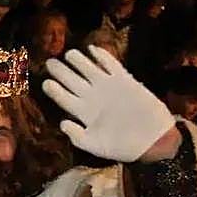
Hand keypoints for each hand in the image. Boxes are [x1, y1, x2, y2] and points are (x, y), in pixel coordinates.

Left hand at [43, 45, 176, 162]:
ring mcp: (107, 88)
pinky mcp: (125, 81)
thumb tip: (62, 123)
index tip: (45, 82)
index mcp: (82, 112)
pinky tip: (93, 49)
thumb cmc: (121, 147)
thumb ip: (77, 136)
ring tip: (69, 54)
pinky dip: (103, 57)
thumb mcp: (95, 146)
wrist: (152, 141)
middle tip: (49, 62)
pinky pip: (112, 66)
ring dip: (79, 61)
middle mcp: (91, 98)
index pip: (63, 98)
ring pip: (88, 70)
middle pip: (72, 81)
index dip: (54, 90)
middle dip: (60, 71)